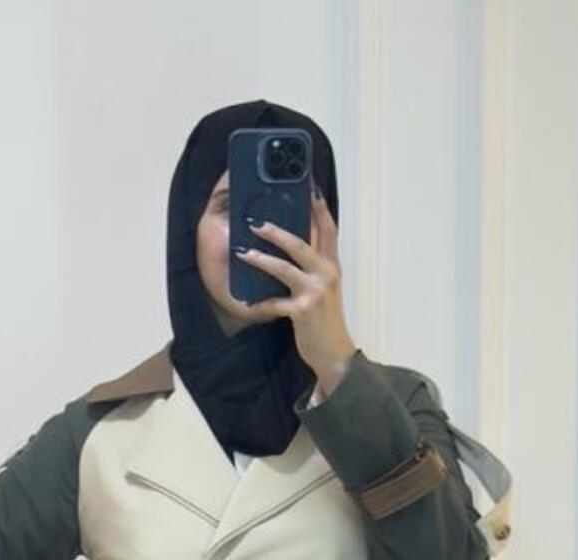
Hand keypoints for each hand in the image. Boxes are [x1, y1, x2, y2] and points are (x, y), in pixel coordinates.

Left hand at [233, 191, 357, 393]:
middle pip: (302, 242)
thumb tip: (291, 248)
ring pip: (284, 267)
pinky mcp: (302, 311)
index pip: (328, 229)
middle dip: (277, 230)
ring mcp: (314, 292)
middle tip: (256, 221)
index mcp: (332, 266)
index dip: (319, 208)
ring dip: (261, 258)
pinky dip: (259, 303)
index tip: (308, 188)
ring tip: (243, 252)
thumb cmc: (325, 320)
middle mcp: (326, 274)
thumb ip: (313, 268)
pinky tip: (247, 303)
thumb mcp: (325, 289)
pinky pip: (274, 303)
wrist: (334, 353)